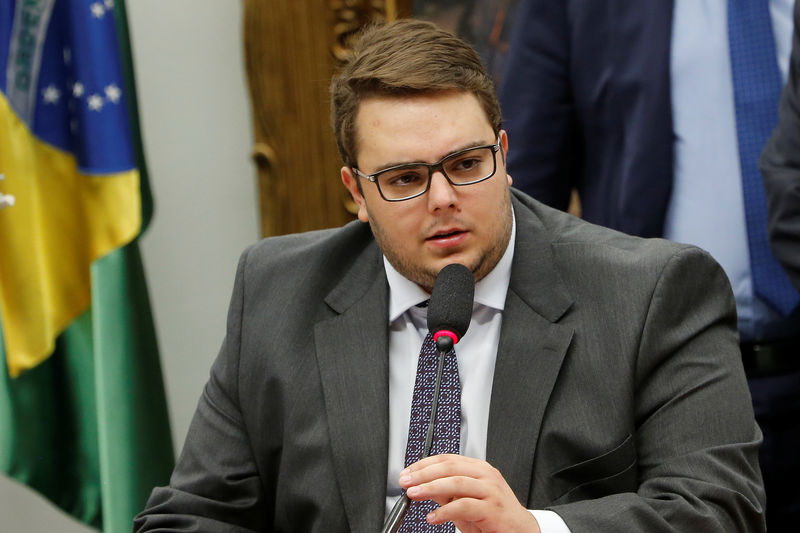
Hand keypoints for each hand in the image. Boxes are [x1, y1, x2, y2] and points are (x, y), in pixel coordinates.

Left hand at [399, 454, 540, 532]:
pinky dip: (445, 511)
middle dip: (424, 473)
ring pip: (456, 482)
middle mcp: (486, 476)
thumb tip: (423, 485)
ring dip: (430, 488)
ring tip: (414, 494)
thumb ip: (447, 492)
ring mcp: (491, 491)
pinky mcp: (493, 509)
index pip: (447, 459)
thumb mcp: (466, 501)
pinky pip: (464, 506)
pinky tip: (433, 517)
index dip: (424, 464)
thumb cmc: (494, 516)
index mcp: (479, 469)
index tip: (408, 472)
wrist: (520, 532)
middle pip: (449, 467)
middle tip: (406, 481)